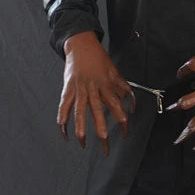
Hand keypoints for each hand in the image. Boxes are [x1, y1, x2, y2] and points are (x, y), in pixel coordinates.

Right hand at [57, 31, 135, 156]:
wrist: (81, 44)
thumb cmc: (100, 59)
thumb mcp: (116, 73)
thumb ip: (124, 89)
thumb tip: (132, 105)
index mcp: (106, 85)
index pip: (117, 107)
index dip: (122, 121)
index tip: (124, 134)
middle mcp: (93, 89)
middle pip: (98, 113)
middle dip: (102, 132)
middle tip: (105, 149)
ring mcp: (79, 89)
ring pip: (79, 112)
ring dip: (80, 129)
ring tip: (82, 143)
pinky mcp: (67, 88)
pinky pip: (64, 106)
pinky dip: (62, 119)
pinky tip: (64, 132)